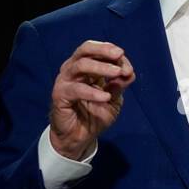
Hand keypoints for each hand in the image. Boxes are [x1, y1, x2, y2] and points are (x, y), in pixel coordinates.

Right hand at [49, 40, 134, 159]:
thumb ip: (119, 86)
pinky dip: (93, 92)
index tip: (128, 68)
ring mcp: (65, 81)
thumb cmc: (94, 117)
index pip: (98, 51)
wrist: (80, 138)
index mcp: (85, 68)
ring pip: (80, 65)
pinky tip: (106, 97)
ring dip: (101, 67)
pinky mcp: (60, 95)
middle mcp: (73, 70)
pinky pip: (76, 89)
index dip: (113, 55)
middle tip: (119, 55)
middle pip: (85, 50)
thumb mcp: (113, 100)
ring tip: (117, 73)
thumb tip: (129, 72)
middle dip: (104, 50)